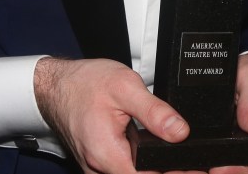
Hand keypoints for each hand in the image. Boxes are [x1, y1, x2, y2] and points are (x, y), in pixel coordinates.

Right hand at [34, 56, 189, 173]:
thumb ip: (154, 112)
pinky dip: (142, 165)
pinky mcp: (98, 163)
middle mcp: (98, 169)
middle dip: (166, 169)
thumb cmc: (85, 84)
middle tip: (189, 160)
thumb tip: (180, 132)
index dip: (170, 172)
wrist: (58, 84)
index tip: (188, 165)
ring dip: (154, 168)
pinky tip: (156, 152)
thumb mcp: (125, 87)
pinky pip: (123, 170)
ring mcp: (97, 168)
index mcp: (106, 154)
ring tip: (178, 157)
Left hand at [212, 52, 247, 173]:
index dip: (247, 171)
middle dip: (231, 173)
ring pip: (245, 170)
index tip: (221, 169)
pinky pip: (234, 162)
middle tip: (205, 170)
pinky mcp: (243, 148)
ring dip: (225, 171)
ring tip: (198, 170)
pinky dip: (219, 165)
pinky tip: (202, 165)